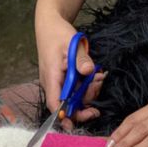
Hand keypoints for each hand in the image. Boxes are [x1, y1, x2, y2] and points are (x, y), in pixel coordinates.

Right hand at [34, 10, 103, 129]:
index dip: (66, 116)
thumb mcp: (71, 44)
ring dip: (88, 90)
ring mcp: (58, 82)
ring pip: (75, 96)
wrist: (49, 25)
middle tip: (98, 84)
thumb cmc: (58, 35)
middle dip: (86, 99)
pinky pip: (76, 87)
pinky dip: (86, 84)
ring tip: (98, 77)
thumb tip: (89, 71)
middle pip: (69, 103)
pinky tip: (94, 74)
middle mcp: (53, 84)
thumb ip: (80, 59)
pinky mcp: (64, 78)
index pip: (55, 104)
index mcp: (51, 78)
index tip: (80, 121)